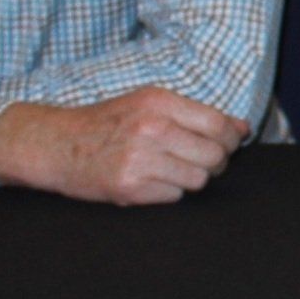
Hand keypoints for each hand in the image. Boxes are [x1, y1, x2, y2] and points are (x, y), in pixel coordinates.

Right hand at [0, 87, 247, 204]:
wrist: (56, 144)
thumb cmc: (107, 123)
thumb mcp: (148, 104)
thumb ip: (195, 114)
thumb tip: (242, 129)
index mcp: (159, 102)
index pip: (219, 124)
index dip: (231, 139)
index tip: (228, 144)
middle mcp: (152, 129)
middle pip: (214, 155)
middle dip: (216, 162)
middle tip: (202, 161)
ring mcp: (140, 160)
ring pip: (198, 179)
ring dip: (192, 179)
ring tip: (173, 170)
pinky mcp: (129, 188)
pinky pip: (175, 196)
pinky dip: (170, 192)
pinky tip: (152, 181)